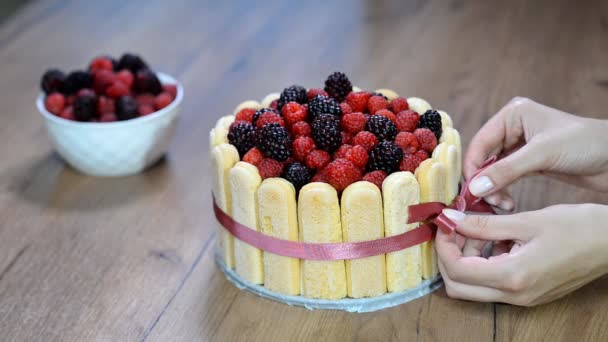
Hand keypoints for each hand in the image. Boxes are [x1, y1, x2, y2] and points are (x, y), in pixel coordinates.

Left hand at [436, 204, 607, 305]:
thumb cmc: (577, 227)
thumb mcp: (526, 221)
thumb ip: (483, 224)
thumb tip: (450, 219)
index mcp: (513, 277)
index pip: (457, 270)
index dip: (443, 245)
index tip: (445, 221)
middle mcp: (515, 296)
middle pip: (458, 287)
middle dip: (448, 257)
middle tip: (455, 229)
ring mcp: (522, 299)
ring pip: (472, 288)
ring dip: (466, 260)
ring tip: (478, 230)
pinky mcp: (527, 294)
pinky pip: (491, 285)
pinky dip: (483, 264)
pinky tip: (496, 240)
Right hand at [465, 97, 607, 210]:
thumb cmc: (586, 145)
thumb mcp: (542, 154)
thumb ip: (506, 171)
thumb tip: (474, 188)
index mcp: (513, 114)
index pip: (480, 142)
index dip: (472, 168)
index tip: (470, 193)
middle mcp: (513, 127)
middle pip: (483, 157)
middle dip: (483, 181)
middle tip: (487, 203)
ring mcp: (521, 145)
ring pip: (493, 169)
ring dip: (493, 188)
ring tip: (502, 204)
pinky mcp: (530, 162)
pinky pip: (506, 176)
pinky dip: (503, 189)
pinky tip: (507, 202)